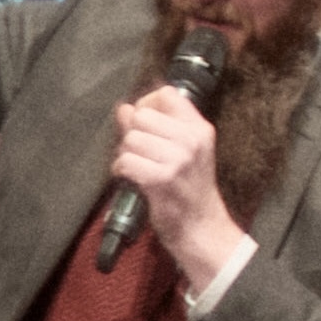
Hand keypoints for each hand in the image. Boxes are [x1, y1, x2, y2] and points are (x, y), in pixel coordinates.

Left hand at [110, 78, 237, 275]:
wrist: (200, 225)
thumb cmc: (188, 188)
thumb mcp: (183, 151)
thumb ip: (155, 127)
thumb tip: (125, 109)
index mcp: (200, 128)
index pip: (166, 94)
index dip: (146, 105)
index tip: (143, 124)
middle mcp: (192, 140)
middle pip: (142, 116)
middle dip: (131, 133)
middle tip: (138, 152)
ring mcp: (178, 159)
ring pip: (130, 139)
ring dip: (125, 154)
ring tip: (136, 166)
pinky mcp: (161, 179)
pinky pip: (125, 161)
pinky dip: (120, 170)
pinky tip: (130, 178)